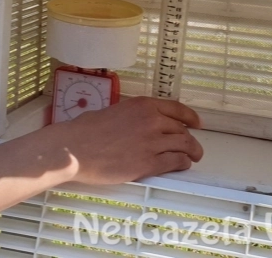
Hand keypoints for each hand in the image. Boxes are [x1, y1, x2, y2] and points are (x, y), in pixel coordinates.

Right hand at [43, 96, 203, 183]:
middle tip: (192, 146)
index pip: (176, 109)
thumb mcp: (113, 111)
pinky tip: (182, 165)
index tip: (196, 123)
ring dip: (191, 152)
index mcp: (143, 105)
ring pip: (184, 146)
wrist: (74, 150)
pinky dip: (182, 163)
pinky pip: (175, 162)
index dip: (190, 117)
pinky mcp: (149, 163)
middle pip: (181, 130)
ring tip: (193, 157)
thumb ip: (132, 116)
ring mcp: (152, 142)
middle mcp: (152, 121)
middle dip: (189, 139)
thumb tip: (136, 125)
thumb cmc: (84, 131)